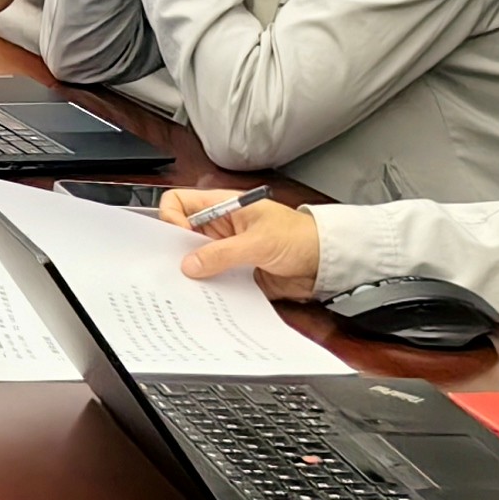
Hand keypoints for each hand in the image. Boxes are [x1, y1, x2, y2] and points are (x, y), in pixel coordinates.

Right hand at [164, 189, 321, 297]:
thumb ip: (222, 253)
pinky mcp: (235, 272)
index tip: (179, 240)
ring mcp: (227, 250)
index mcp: (222, 206)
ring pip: (196, 259)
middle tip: (177, 268)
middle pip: (182, 234)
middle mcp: (220, 227)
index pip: (179, 202)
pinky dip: (209, 288)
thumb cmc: (301, 238)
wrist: (327, 262)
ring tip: (192, 287)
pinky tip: (210, 297)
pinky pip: (213, 279)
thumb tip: (189, 266)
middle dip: (177, 250)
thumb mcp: (259, 242)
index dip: (172, 218)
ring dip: (194, 273)